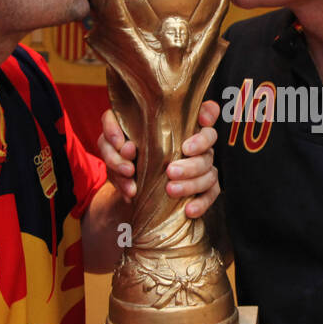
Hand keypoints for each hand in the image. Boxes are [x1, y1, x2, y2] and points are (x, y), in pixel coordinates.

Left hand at [96, 101, 222, 218]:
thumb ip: (113, 132)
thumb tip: (128, 148)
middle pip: (208, 148)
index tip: (200, 122)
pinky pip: (209, 195)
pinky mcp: (202, 189)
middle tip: (170, 171)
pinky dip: (200, 203)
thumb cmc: (124, 155)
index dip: (208, 114)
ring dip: (191, 183)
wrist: (127, 185)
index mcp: (180, 125)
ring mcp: (202, 167)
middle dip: (190, 161)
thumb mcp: (113, 140)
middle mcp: (196, 144)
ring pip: (209, 173)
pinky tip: (188, 209)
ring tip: (171, 189)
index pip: (205, 113)